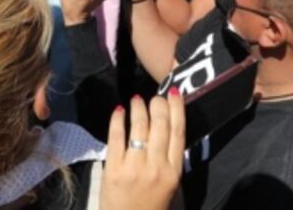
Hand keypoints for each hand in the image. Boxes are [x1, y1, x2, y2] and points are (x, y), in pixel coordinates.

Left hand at [100, 93, 184, 209]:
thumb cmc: (150, 207)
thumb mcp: (170, 186)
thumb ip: (169, 160)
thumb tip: (167, 128)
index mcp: (173, 172)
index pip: (178, 133)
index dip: (177, 110)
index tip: (174, 94)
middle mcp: (156, 167)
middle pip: (160, 126)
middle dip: (158, 105)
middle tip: (155, 96)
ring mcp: (134, 167)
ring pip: (139, 127)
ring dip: (139, 109)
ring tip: (137, 99)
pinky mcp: (114, 168)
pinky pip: (116, 137)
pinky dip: (118, 120)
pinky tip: (119, 111)